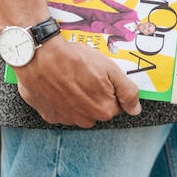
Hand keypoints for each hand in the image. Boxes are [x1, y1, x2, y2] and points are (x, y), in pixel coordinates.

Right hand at [16, 34, 141, 127]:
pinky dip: (61, 99)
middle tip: (85, 74)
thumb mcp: (110, 68)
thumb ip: (127, 91)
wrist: (40, 56)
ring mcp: (65, 118)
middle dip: (94, 93)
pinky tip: (57, 84)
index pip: (116, 104)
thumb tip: (136, 109)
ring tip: (70, 77)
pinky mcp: (48, 114)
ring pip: (79, 110)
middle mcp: (85, 120)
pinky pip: (60, 109)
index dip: (110, 88)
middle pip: (97, 108)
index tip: (100, 76)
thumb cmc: (75, 60)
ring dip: (77, 98)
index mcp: (103, 110)